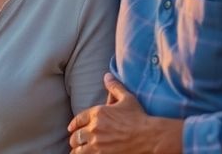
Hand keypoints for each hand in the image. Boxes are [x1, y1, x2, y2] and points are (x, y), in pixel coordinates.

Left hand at [67, 73, 181, 152]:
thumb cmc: (139, 118)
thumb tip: (107, 76)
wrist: (150, 137)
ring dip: (78, 150)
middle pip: (75, 137)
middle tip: (78, 142)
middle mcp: (94, 128)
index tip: (72, 129)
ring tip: (79, 151)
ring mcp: (97, 144)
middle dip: (76, 139)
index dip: (74, 126)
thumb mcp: (128, 99)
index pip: (78, 120)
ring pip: (77, 149)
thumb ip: (115, 87)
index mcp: (97, 113)